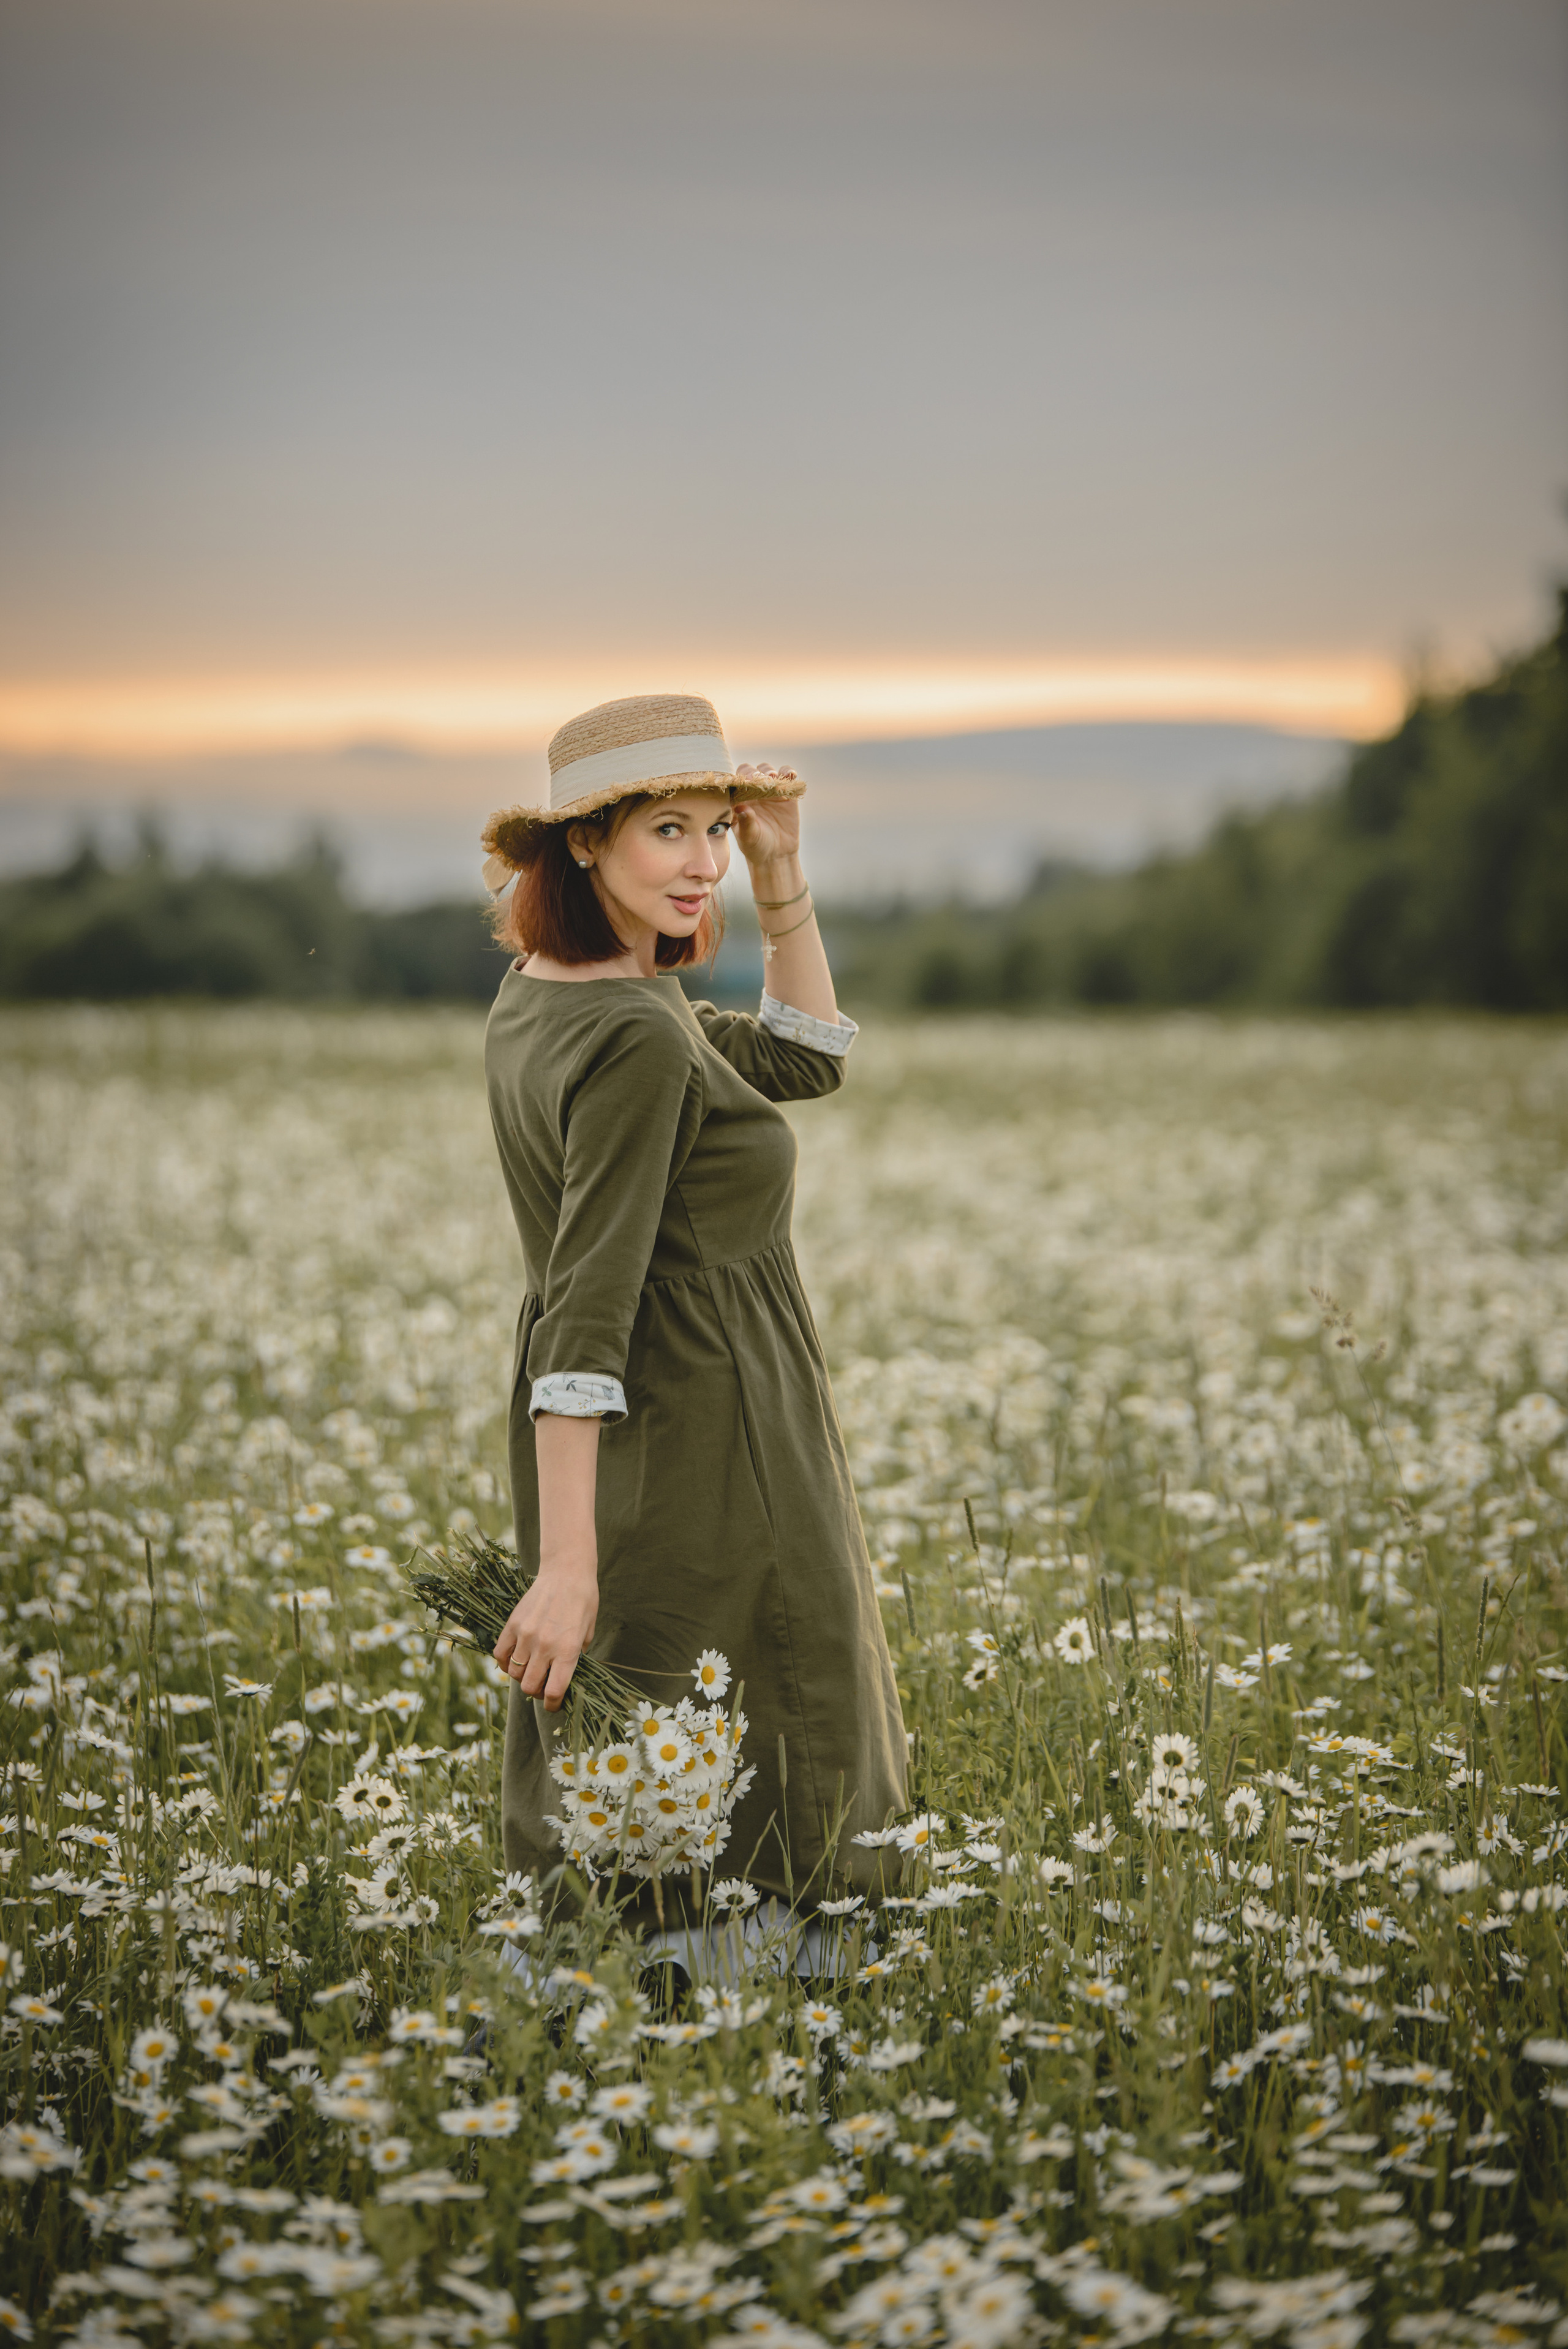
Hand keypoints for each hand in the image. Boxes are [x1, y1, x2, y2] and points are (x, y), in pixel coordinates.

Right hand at [493, 1559, 598, 1710]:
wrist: (566, 1571)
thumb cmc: (584, 1601)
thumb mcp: (588, 1633)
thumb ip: (576, 1657)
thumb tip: (564, 1676)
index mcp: (567, 1650)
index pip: (553, 1692)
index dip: (553, 1705)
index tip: (553, 1704)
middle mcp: (544, 1646)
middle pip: (529, 1687)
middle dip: (536, 1693)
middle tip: (542, 1686)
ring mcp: (525, 1635)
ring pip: (514, 1673)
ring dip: (522, 1677)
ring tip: (530, 1670)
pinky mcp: (512, 1624)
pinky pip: (500, 1654)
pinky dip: (504, 1663)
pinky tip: (514, 1659)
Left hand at [731, 769, 800, 869]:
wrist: (777, 855)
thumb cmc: (756, 846)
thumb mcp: (749, 837)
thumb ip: (745, 822)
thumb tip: (742, 808)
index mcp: (738, 799)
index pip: (734, 782)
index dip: (738, 779)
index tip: (744, 782)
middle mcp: (752, 791)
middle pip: (750, 772)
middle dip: (753, 773)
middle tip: (758, 779)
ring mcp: (769, 790)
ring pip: (767, 771)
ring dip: (769, 771)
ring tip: (772, 778)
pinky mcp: (786, 793)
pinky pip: (787, 777)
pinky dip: (789, 773)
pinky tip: (791, 775)